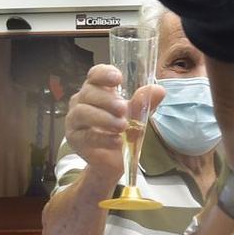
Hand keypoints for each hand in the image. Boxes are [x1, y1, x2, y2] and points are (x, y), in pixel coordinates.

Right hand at [64, 65, 163, 183]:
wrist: (113, 161)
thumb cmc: (122, 132)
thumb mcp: (136, 116)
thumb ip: (144, 103)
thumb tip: (159, 90)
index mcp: (97, 90)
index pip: (95, 74)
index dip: (104, 73)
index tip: (118, 78)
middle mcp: (81, 101)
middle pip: (88, 92)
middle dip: (107, 99)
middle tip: (123, 109)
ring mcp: (75, 120)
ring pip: (83, 112)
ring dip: (103, 118)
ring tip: (122, 126)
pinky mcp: (74, 139)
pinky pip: (85, 135)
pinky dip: (103, 138)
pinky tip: (117, 141)